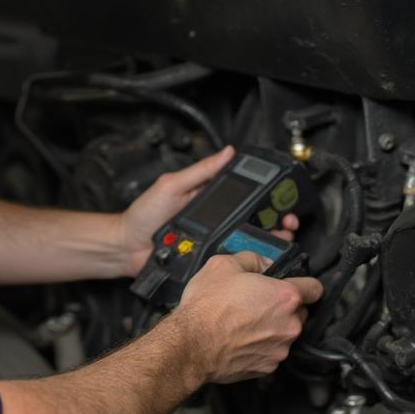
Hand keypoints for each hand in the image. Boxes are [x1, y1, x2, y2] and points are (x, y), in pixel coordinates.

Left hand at [114, 145, 297, 278]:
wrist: (126, 248)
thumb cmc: (143, 215)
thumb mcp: (172, 185)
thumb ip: (200, 171)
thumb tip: (227, 152)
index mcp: (209, 200)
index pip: (244, 195)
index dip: (266, 195)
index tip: (283, 195)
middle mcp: (215, 221)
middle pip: (253, 221)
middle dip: (275, 219)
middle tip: (288, 220)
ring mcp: (212, 242)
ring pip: (247, 243)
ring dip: (268, 240)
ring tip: (282, 237)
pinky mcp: (208, 261)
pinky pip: (231, 261)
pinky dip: (247, 260)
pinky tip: (261, 259)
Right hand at [174, 252, 322, 382]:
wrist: (191, 345)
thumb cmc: (206, 308)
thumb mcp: (223, 264)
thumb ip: (251, 259)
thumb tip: (261, 262)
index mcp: (284, 296)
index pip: (315, 288)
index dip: (305, 283)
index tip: (297, 284)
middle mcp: (289, 324)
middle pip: (299, 312)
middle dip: (283, 306)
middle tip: (258, 301)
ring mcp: (279, 348)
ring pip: (285, 333)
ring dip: (272, 327)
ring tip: (244, 321)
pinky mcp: (267, 367)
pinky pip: (271, 351)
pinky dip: (260, 345)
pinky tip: (240, 337)